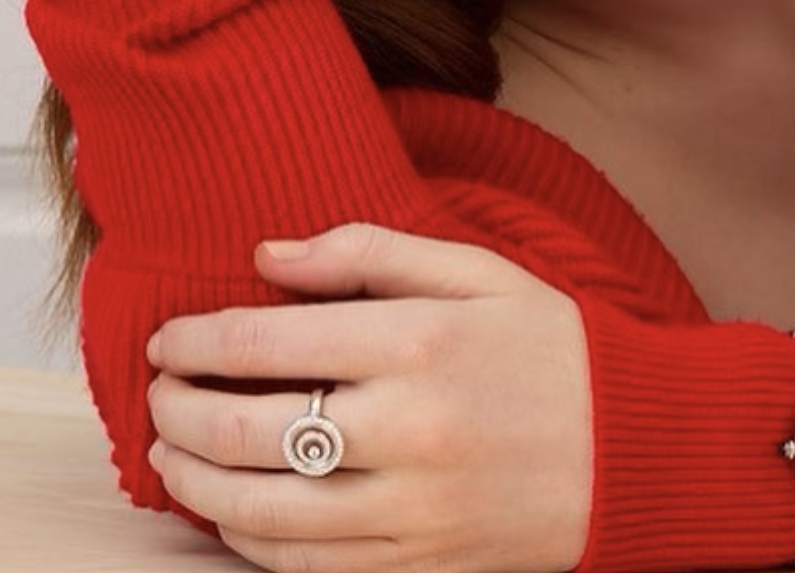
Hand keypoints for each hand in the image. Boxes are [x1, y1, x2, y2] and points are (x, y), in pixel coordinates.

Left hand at [146, 224, 591, 572]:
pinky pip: (307, 569)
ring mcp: (413, 511)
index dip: (197, 339)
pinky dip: (248, 542)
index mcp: (418, 342)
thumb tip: (266, 255)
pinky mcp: (421, 568)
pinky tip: (229, 512)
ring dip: (194, 483)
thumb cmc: (552, 347)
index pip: (267, 340)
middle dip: (177, 412)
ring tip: (168, 456)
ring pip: (263, 511)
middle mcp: (408, 429)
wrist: (638, 450)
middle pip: (248, 429)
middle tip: (156, 395)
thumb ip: (367, 253)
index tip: (166, 338)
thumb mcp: (475, 270)